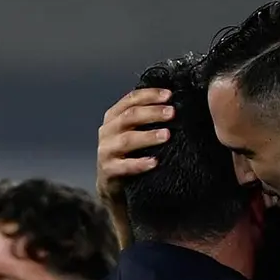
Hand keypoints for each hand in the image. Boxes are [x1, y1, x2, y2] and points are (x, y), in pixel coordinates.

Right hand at [96, 88, 172, 202]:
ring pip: (127, 140)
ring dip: (148, 136)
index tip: (169, 95)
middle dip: (152, 113)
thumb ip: (145, 118)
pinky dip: (139, 164)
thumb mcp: (132, 131)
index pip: (131, 99)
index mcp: (113, 116)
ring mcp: (106, 150)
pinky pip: (124, 166)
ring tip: (167, 135)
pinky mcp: (108, 170)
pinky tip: (154, 162)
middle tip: (172, 113)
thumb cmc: (127, 153)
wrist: (111, 184)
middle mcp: (108, 131)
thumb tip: (173, 106)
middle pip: (129, 116)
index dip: (149, 95)